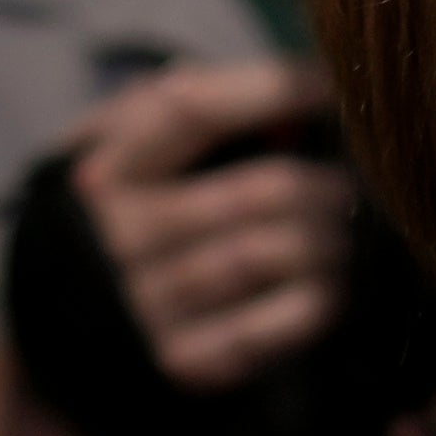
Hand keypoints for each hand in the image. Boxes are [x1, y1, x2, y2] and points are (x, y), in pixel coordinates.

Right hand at [63, 60, 356, 393]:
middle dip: (330, 183)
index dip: (272, 87)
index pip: (190, 107)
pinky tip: (330, 286)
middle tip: (362, 184)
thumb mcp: (135, 155)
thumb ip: (195, 111)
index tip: (332, 87)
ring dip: (331, 239)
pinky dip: (321, 299)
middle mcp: (119, 233)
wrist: (73, 341)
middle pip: (261, 191)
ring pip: (274, 251)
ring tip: (347, 232)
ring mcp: (148, 302)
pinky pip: (278, 321)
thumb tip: (301, 75)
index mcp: (109, 167)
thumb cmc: (135, 220)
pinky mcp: (183, 360)